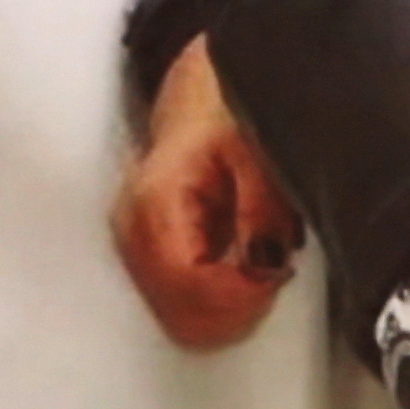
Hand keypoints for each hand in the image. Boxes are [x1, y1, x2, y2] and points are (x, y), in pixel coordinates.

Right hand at [107, 44, 305, 354]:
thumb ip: (262, 209)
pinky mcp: (147, 256)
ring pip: (178, 318)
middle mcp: (133, 232)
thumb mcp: (259, 149)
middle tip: (273, 276)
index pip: (187, 284)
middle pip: (178, 315)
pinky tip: (243, 273)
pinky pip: (179, 303)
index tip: (276, 278)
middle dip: (233, 309)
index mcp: (156, 203)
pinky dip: (217, 300)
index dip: (237, 295)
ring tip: (262, 270)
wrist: (204, 90)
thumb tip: (263, 266)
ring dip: (226, 308)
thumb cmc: (228, 110)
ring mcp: (135, 248)